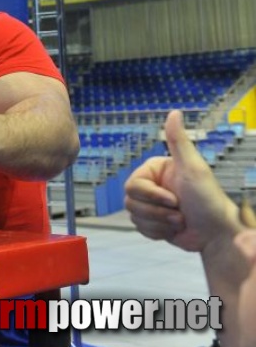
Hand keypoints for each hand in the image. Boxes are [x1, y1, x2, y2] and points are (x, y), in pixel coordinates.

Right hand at [124, 110, 237, 252]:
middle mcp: (151, 186)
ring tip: (179, 220)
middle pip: (130, 201)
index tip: (173, 199)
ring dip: (159, 222)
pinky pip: (140, 229)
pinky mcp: (152, 223)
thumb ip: (178, 140)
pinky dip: (157, 232)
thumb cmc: (208, 200)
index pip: (133, 185)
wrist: (216, 234)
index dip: (152, 196)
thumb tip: (174, 112)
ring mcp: (150, 205)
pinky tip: (173, 229)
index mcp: (155, 171)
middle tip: (179, 211)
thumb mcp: (193, 167)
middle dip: (157, 211)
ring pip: (134, 216)